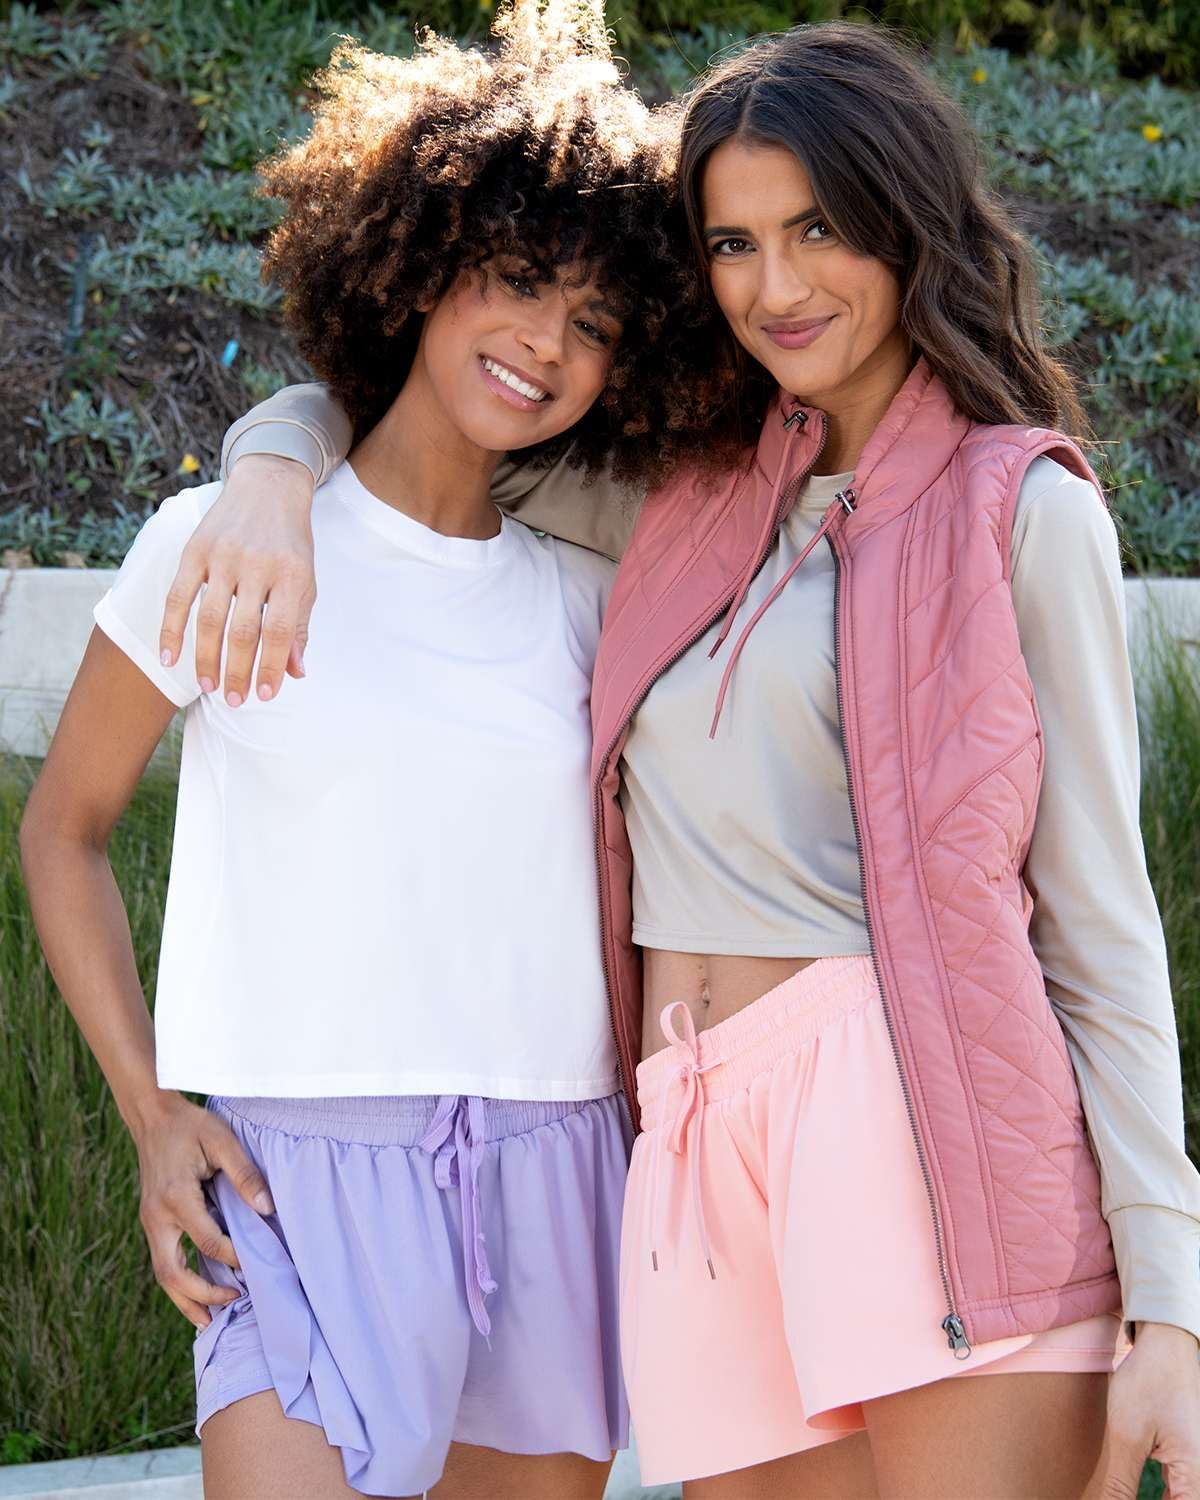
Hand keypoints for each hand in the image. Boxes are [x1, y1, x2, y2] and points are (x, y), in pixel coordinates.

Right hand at [132, 1091, 275, 1328]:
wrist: (153, 1117)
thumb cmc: (191, 1126)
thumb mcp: (222, 1141)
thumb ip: (245, 1175)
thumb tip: (267, 1209)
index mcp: (175, 1198)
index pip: (207, 1242)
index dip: (234, 1257)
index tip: (257, 1262)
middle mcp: (156, 1217)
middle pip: (172, 1273)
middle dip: (200, 1295)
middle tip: (231, 1305)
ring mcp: (150, 1222)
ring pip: (162, 1274)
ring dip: (184, 1298)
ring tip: (207, 1321)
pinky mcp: (151, 1222)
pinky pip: (162, 1260)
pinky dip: (177, 1282)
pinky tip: (193, 1294)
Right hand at [158, 454, 316, 706]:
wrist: (268, 486)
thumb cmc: (291, 544)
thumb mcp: (305, 581)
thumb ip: (298, 626)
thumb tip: (294, 674)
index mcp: (290, 574)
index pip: (279, 630)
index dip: (270, 666)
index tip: (264, 695)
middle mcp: (256, 564)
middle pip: (242, 630)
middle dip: (237, 671)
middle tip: (235, 701)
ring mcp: (222, 556)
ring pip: (209, 618)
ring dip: (206, 658)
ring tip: (209, 687)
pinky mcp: (194, 549)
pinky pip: (178, 596)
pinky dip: (172, 629)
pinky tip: (169, 657)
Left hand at [1086, 1321, 1199, 1498]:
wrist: (1166, 1343)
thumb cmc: (1150, 1383)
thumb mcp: (1127, 1437)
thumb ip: (1119, 1486)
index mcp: (1197, 1478)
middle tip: (1113, 1496)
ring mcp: (1196, 1468)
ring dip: (1154, 1499)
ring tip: (1118, 1493)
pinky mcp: (1186, 1460)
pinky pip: (1176, 1491)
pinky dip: (1157, 1496)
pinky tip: (1125, 1493)